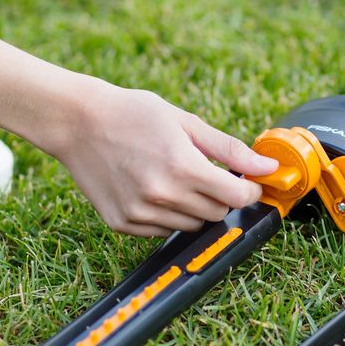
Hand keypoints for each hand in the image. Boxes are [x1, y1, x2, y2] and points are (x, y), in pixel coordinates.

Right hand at [57, 82, 278, 235]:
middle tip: (200, 171)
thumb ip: (229, 149)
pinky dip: (166, 215)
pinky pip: (163, 231)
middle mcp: (162, 195)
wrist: (77, 123)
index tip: (244, 181)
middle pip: (216, 212)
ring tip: (171, 176)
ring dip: (192, 206)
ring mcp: (140, 213)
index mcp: (183, 167)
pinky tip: (150, 188)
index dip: (247, 189)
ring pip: (191, 225)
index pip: (237, 197)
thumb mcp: (185, 122)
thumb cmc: (132, 114)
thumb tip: (267, 167)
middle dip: (219, 194)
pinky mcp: (123, 223)